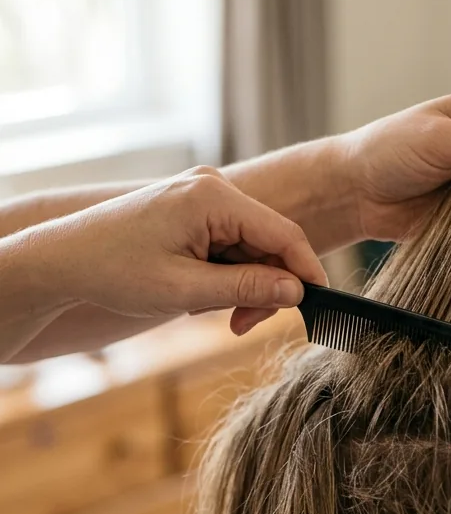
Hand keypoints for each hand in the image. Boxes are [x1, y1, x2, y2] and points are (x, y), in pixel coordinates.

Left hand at [33, 165, 326, 338]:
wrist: (66, 260)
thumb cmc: (116, 272)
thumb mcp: (187, 290)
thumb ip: (247, 288)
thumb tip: (297, 291)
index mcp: (212, 196)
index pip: (283, 232)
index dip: (306, 270)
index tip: (321, 305)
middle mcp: (211, 187)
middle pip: (269, 240)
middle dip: (267, 286)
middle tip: (244, 326)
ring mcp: (201, 196)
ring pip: (251, 246)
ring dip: (245, 284)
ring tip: (215, 315)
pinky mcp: (192, 210)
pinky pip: (230, 243)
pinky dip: (227, 274)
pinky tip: (203, 295)